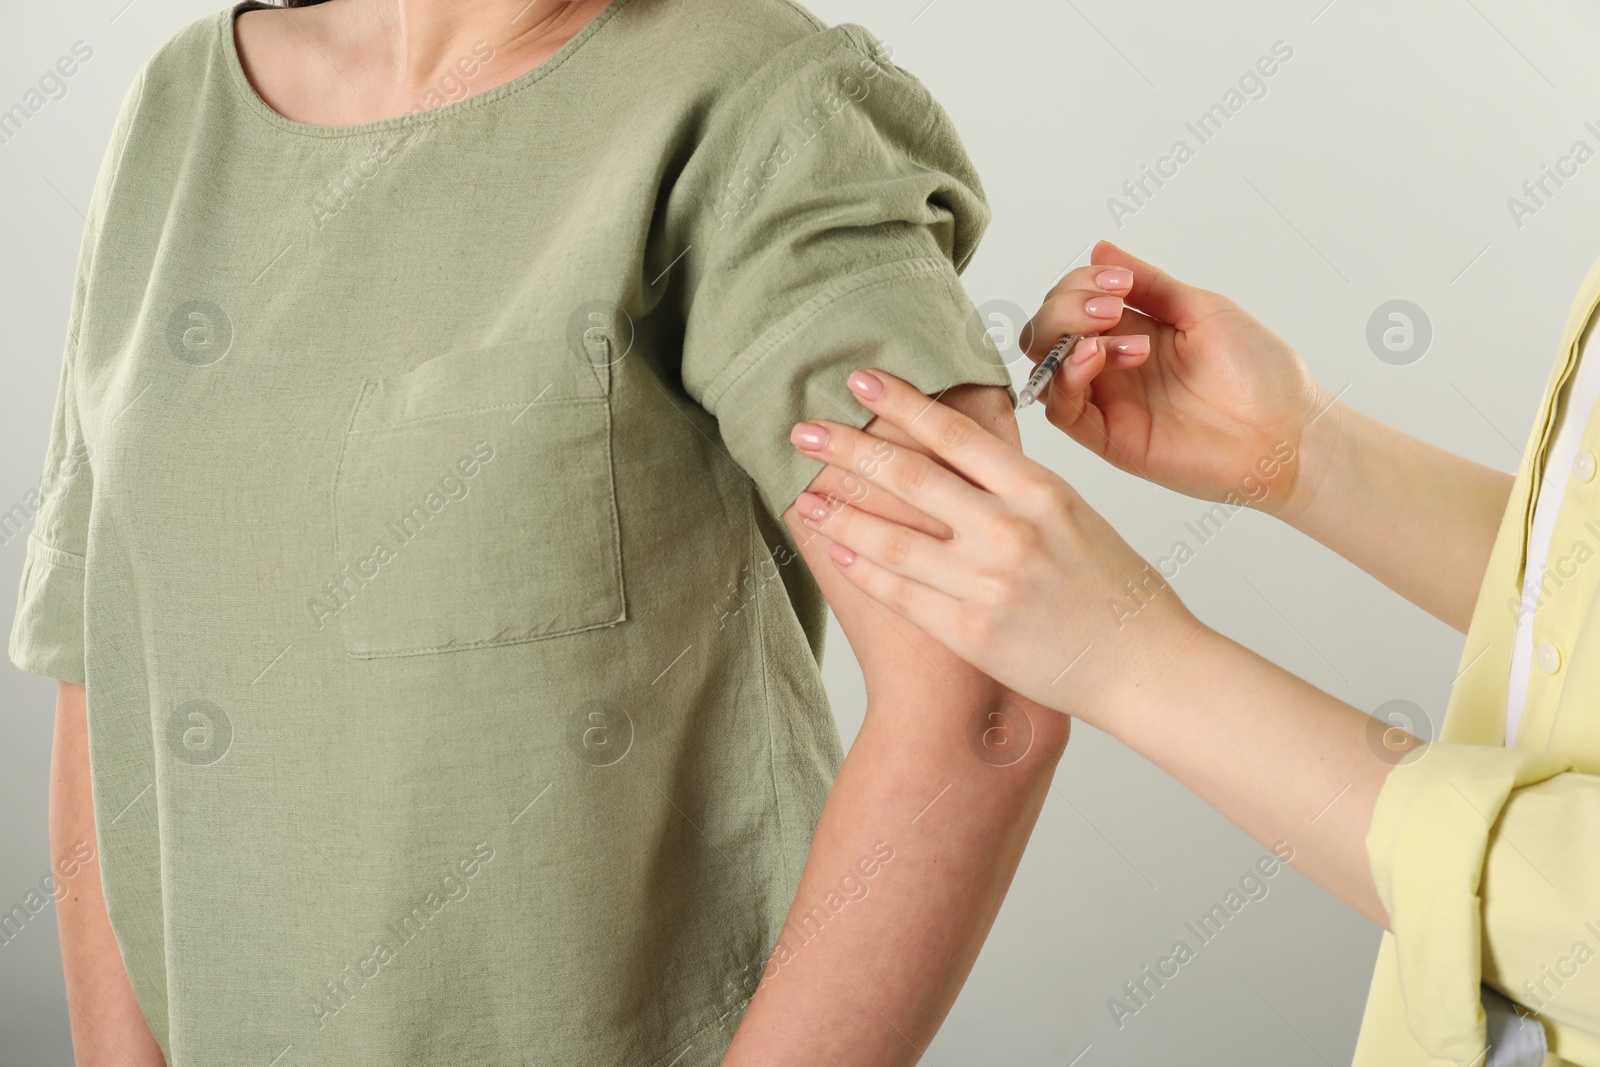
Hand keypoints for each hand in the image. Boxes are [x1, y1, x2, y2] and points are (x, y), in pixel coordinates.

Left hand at [789, 370, 1204, 724]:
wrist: (1144, 667)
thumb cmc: (1116, 590)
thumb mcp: (1075, 515)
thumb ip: (1017, 485)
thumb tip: (962, 450)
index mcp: (1040, 491)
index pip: (954, 433)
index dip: (899, 403)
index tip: (858, 380)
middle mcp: (1009, 532)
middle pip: (909, 478)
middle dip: (847, 450)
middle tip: (801, 431)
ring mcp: (987, 584)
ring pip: (891, 539)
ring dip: (840, 514)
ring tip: (806, 495)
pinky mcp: (971, 633)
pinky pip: (901, 594)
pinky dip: (863, 571)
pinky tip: (837, 553)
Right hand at [1025, 241, 1330, 517]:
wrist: (1286, 431)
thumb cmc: (1258, 373)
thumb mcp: (1203, 310)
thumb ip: (1149, 284)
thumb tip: (1100, 248)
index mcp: (1133, 331)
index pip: (1074, 302)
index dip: (1080, 284)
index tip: (1118, 280)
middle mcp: (1112, 366)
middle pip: (1048, 331)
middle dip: (1064, 306)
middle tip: (1108, 306)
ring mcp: (1109, 402)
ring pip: (1046, 366)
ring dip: (1065, 335)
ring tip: (1111, 328)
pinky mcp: (1109, 438)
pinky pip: (1062, 411)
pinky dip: (1065, 379)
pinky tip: (1094, 356)